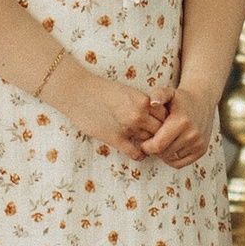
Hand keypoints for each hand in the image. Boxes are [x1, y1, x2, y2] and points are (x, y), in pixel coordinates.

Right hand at [50, 61, 168, 158]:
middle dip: (161, 134)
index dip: (165, 120)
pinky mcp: (116, 139)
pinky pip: (136, 153)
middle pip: (161, 130)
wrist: (78, 93)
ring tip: (151, 146)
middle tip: (159, 137)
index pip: (165, 115)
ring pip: (150, 142)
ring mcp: (128, 128)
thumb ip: (141, 102)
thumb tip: (154, 113)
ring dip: (151, 144)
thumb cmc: (101, 89)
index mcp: (143, 100)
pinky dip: (141, 155)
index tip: (162, 124)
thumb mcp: (127, 91)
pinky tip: (140, 153)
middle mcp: (139, 114)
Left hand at [135, 82, 222, 167]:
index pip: (158, 145)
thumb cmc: (181, 99)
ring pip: (171, 158)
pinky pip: (181, 163)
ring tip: (161, 141)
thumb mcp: (169, 92)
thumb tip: (152, 103)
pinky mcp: (202, 150)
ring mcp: (198, 143)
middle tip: (151, 141)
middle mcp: (192, 134)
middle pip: (163, 153)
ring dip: (163, 153)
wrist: (203, 101)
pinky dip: (172, 159)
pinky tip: (169, 148)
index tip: (144, 141)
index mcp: (181, 121)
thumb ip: (158, 95)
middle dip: (153, 150)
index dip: (147, 146)